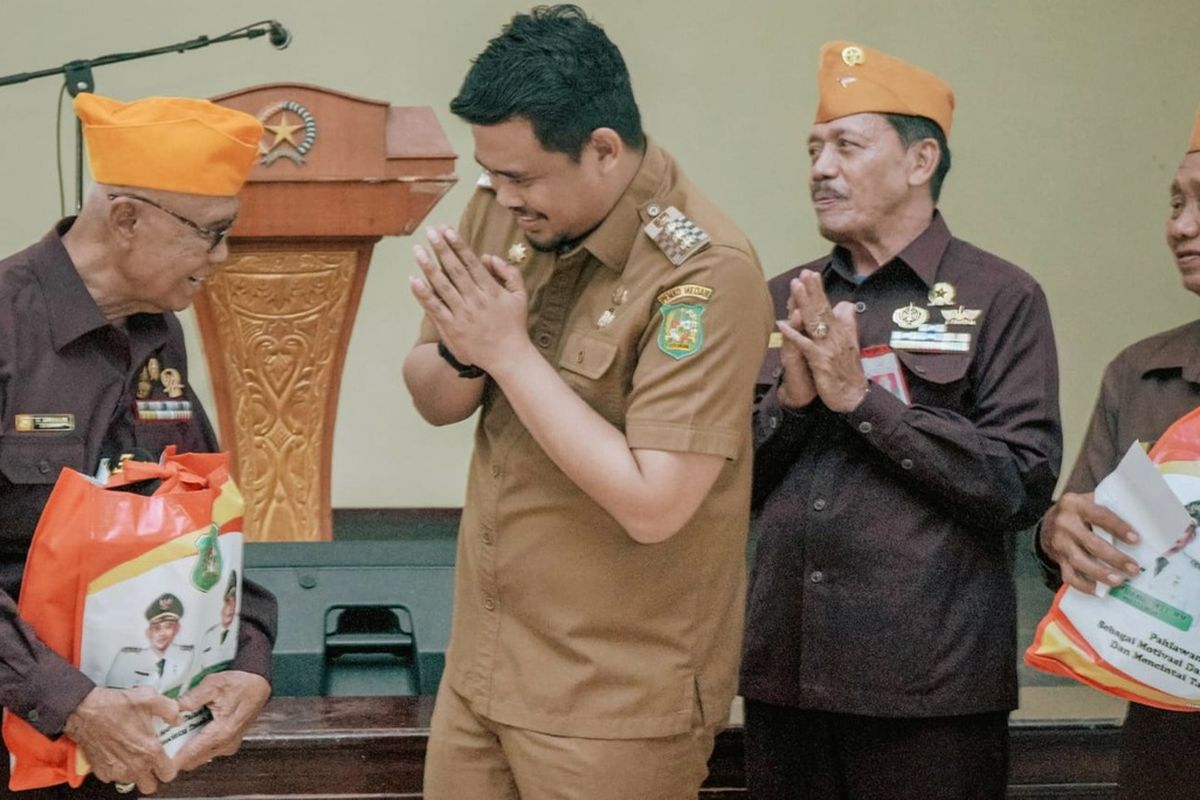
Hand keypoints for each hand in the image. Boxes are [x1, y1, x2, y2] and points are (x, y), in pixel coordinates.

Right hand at [64, 686, 179, 793]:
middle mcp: (133, 765)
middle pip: (150, 786)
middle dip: (153, 776)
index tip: (167, 759)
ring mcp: (116, 770)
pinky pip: (113, 776)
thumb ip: (170, 709)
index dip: (170, 767)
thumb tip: (177, 718)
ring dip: (134, 772)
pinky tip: (118, 752)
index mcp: (149, 751)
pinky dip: (117, 768)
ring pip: (131, 781)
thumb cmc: (113, 706)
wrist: (83, 711)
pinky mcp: (101, 771)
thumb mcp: (149, 698)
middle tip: (152, 762)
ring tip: (134, 754)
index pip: (168, 774)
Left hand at [173, 671, 270, 771]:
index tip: (158, 755)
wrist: (259, 682)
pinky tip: (190, 731)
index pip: (190, 754)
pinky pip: (207, 750)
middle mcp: (226, 743)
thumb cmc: (240, 683)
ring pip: (200, 757)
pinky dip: (196, 745)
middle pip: (193, 760)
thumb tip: (174, 708)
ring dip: (187, 749)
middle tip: (163, 741)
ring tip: (175, 734)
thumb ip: (192, 698)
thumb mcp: (213, 684)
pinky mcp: (229, 742)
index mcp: (222, 732)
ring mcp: (228, 744)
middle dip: (177, 753)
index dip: (172, 758)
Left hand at [408, 225, 529, 370]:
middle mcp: (476, 300)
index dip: (458, 245)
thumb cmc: (514, 326)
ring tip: (418, 250)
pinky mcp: (452, 328)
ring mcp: (462, 314)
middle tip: (430, 231)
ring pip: (442, 286)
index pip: (472, 262)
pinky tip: (413, 280)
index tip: (447, 230)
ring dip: (428, 266)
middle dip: (441, 249)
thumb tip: (489, 257)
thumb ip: (509, 273)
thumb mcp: (520, 296)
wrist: (508, 357)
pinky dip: (423, 294)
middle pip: (455, 269)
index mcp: (491, 290)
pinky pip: (435, 308)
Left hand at [778, 270, 867, 412]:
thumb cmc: (848, 372)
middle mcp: (835, 336)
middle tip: (802, 273)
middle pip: (821, 309)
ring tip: (795, 287)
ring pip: (814, 322)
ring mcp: (827, 348)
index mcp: (840, 331)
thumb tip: (846, 304)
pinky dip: (794, 334)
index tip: (810, 273)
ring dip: (803, 304)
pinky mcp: (820, 361)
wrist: (853, 397)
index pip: (828, 306)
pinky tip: (783, 324)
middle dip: (811, 290)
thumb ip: (847, 322)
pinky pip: (805, 345)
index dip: (818, 290)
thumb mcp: (850, 344)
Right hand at [1040, 491, 1140, 593]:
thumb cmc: (1077, 513)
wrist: (1048, 523)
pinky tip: (1099, 590)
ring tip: (1120, 581)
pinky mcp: (1057, 558)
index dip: (1119, 528)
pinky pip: (1069, 575)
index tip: (1136, 540)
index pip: (1100, 516)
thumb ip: (1107, 510)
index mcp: (1075, 505)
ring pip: (1080, 561)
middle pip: (1092, 543)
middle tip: (1134, 568)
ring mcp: (1059, 542)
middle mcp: (1064, 523)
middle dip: (1115, 558)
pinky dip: (1084, 585)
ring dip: (1101, 573)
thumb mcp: (1087, 502)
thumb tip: (1142, 524)